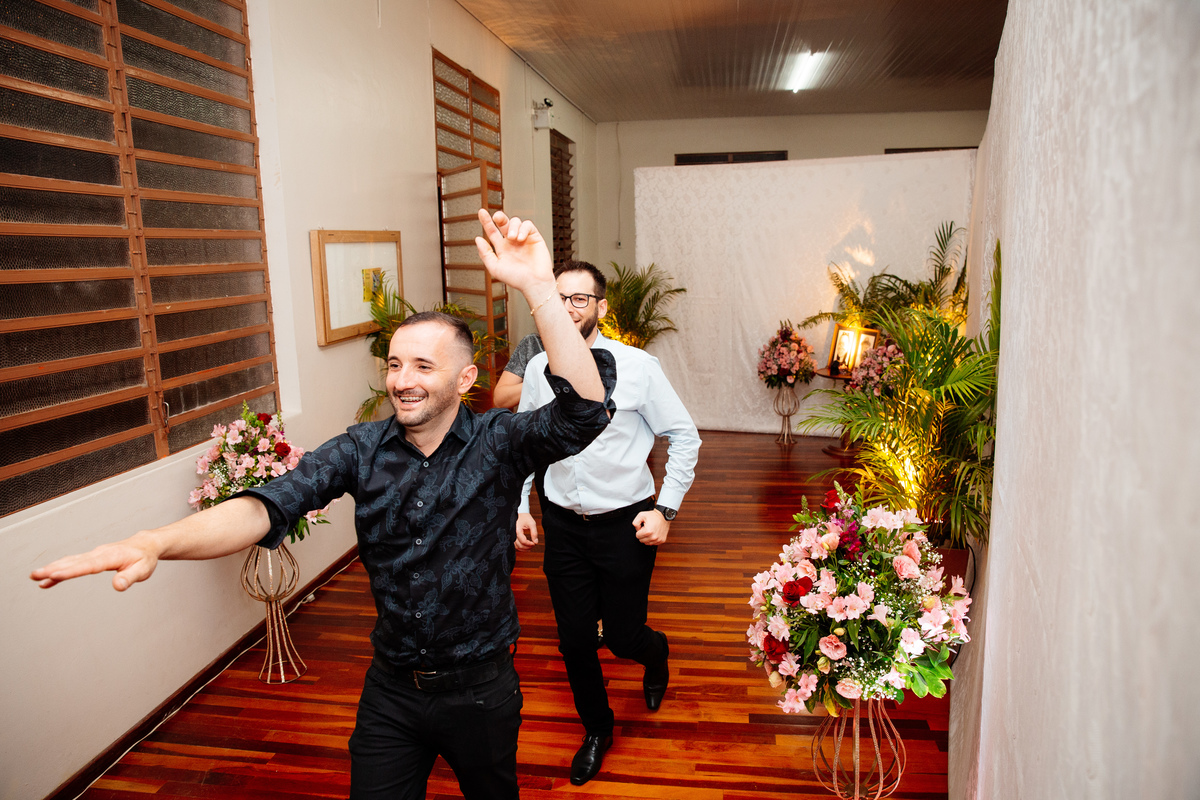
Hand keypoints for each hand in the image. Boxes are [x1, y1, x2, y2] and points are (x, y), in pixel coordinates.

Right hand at [30, 532, 161, 590]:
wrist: (145, 545)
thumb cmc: (145, 558)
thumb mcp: (143, 570)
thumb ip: (130, 578)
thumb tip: (118, 586)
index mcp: (112, 556)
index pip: (89, 565)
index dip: (71, 571)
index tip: (54, 575)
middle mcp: (99, 553)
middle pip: (74, 562)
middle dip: (54, 569)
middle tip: (35, 575)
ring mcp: (94, 554)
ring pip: (70, 561)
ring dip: (52, 568)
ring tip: (35, 576)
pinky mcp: (92, 557)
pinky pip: (73, 563)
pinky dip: (60, 570)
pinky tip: (48, 580)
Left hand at [474, 210, 554, 297]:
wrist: (534, 283)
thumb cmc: (516, 279)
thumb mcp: (495, 268)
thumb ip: (485, 253)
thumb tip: (478, 238)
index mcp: (502, 248)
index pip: (492, 231)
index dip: (486, 221)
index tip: (481, 212)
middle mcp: (512, 242)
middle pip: (503, 223)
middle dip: (499, 217)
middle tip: (497, 217)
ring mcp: (523, 238)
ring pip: (515, 222)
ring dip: (512, 227)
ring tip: (513, 238)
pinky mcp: (535, 237)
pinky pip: (528, 225)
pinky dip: (523, 229)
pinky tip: (521, 238)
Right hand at [515, 512, 539, 550]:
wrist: (519, 514)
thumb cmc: (525, 517)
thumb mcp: (532, 523)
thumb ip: (534, 533)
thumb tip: (536, 542)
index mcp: (517, 530)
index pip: (523, 542)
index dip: (530, 544)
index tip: (534, 543)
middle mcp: (513, 534)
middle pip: (520, 546)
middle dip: (528, 547)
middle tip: (534, 545)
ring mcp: (512, 536)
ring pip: (517, 547)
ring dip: (524, 548)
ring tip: (530, 546)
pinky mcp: (512, 537)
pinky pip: (515, 545)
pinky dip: (521, 547)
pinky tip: (526, 546)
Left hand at [633, 510, 670, 545]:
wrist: (664, 516)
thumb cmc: (653, 515)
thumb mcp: (641, 515)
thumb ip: (635, 523)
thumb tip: (637, 530)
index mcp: (648, 531)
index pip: (637, 536)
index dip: (639, 531)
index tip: (643, 527)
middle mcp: (653, 537)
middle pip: (642, 540)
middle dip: (642, 535)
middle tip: (646, 528)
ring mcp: (658, 539)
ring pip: (647, 543)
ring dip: (647, 538)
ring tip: (650, 531)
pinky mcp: (662, 540)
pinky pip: (653, 543)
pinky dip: (652, 539)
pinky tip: (654, 533)